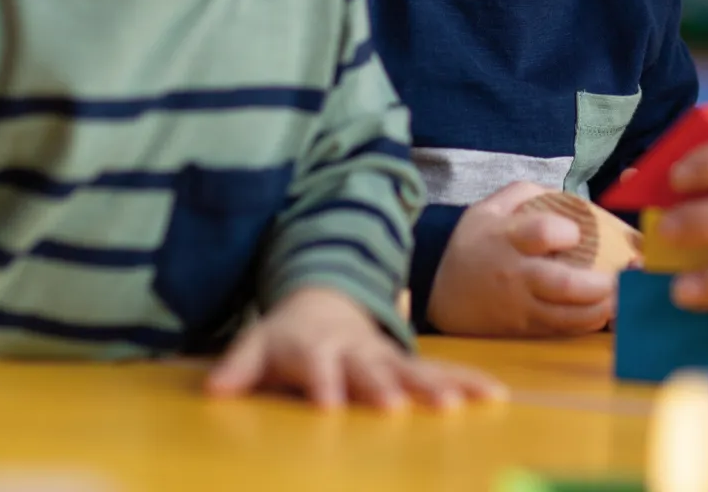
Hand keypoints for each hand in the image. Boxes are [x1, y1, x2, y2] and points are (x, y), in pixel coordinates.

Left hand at [205, 286, 505, 408]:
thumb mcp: (257, 343)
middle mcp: (357, 350)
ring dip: (436, 386)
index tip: (328, 406)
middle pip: (371, 369)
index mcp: (317, 347)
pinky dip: (467, 381)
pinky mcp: (410, 365)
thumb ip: (238, 366)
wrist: (326, 299)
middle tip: (396, 408)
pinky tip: (493, 395)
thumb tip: (214, 389)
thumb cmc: (288, 336)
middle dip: (385, 388)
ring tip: (457, 406)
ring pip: (414, 370)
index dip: (322, 384)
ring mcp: (387, 356)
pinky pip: (442, 373)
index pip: (317, 367)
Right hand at [427, 182, 617, 336]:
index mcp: (506, 238)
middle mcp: (515, 275)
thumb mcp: (487, 209)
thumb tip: (566, 192)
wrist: (439, 295)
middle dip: (600, 284)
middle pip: (562, 285)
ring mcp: (521, 307)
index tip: (575, 232)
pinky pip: (564, 330)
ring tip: (625, 295)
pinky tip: (609, 312)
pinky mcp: (526, 330)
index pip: (539, 234)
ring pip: (568, 316)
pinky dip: (590, 324)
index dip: (563, 232)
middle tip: (625, 275)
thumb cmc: (472, 246)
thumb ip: (525, 193)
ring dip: (604, 309)